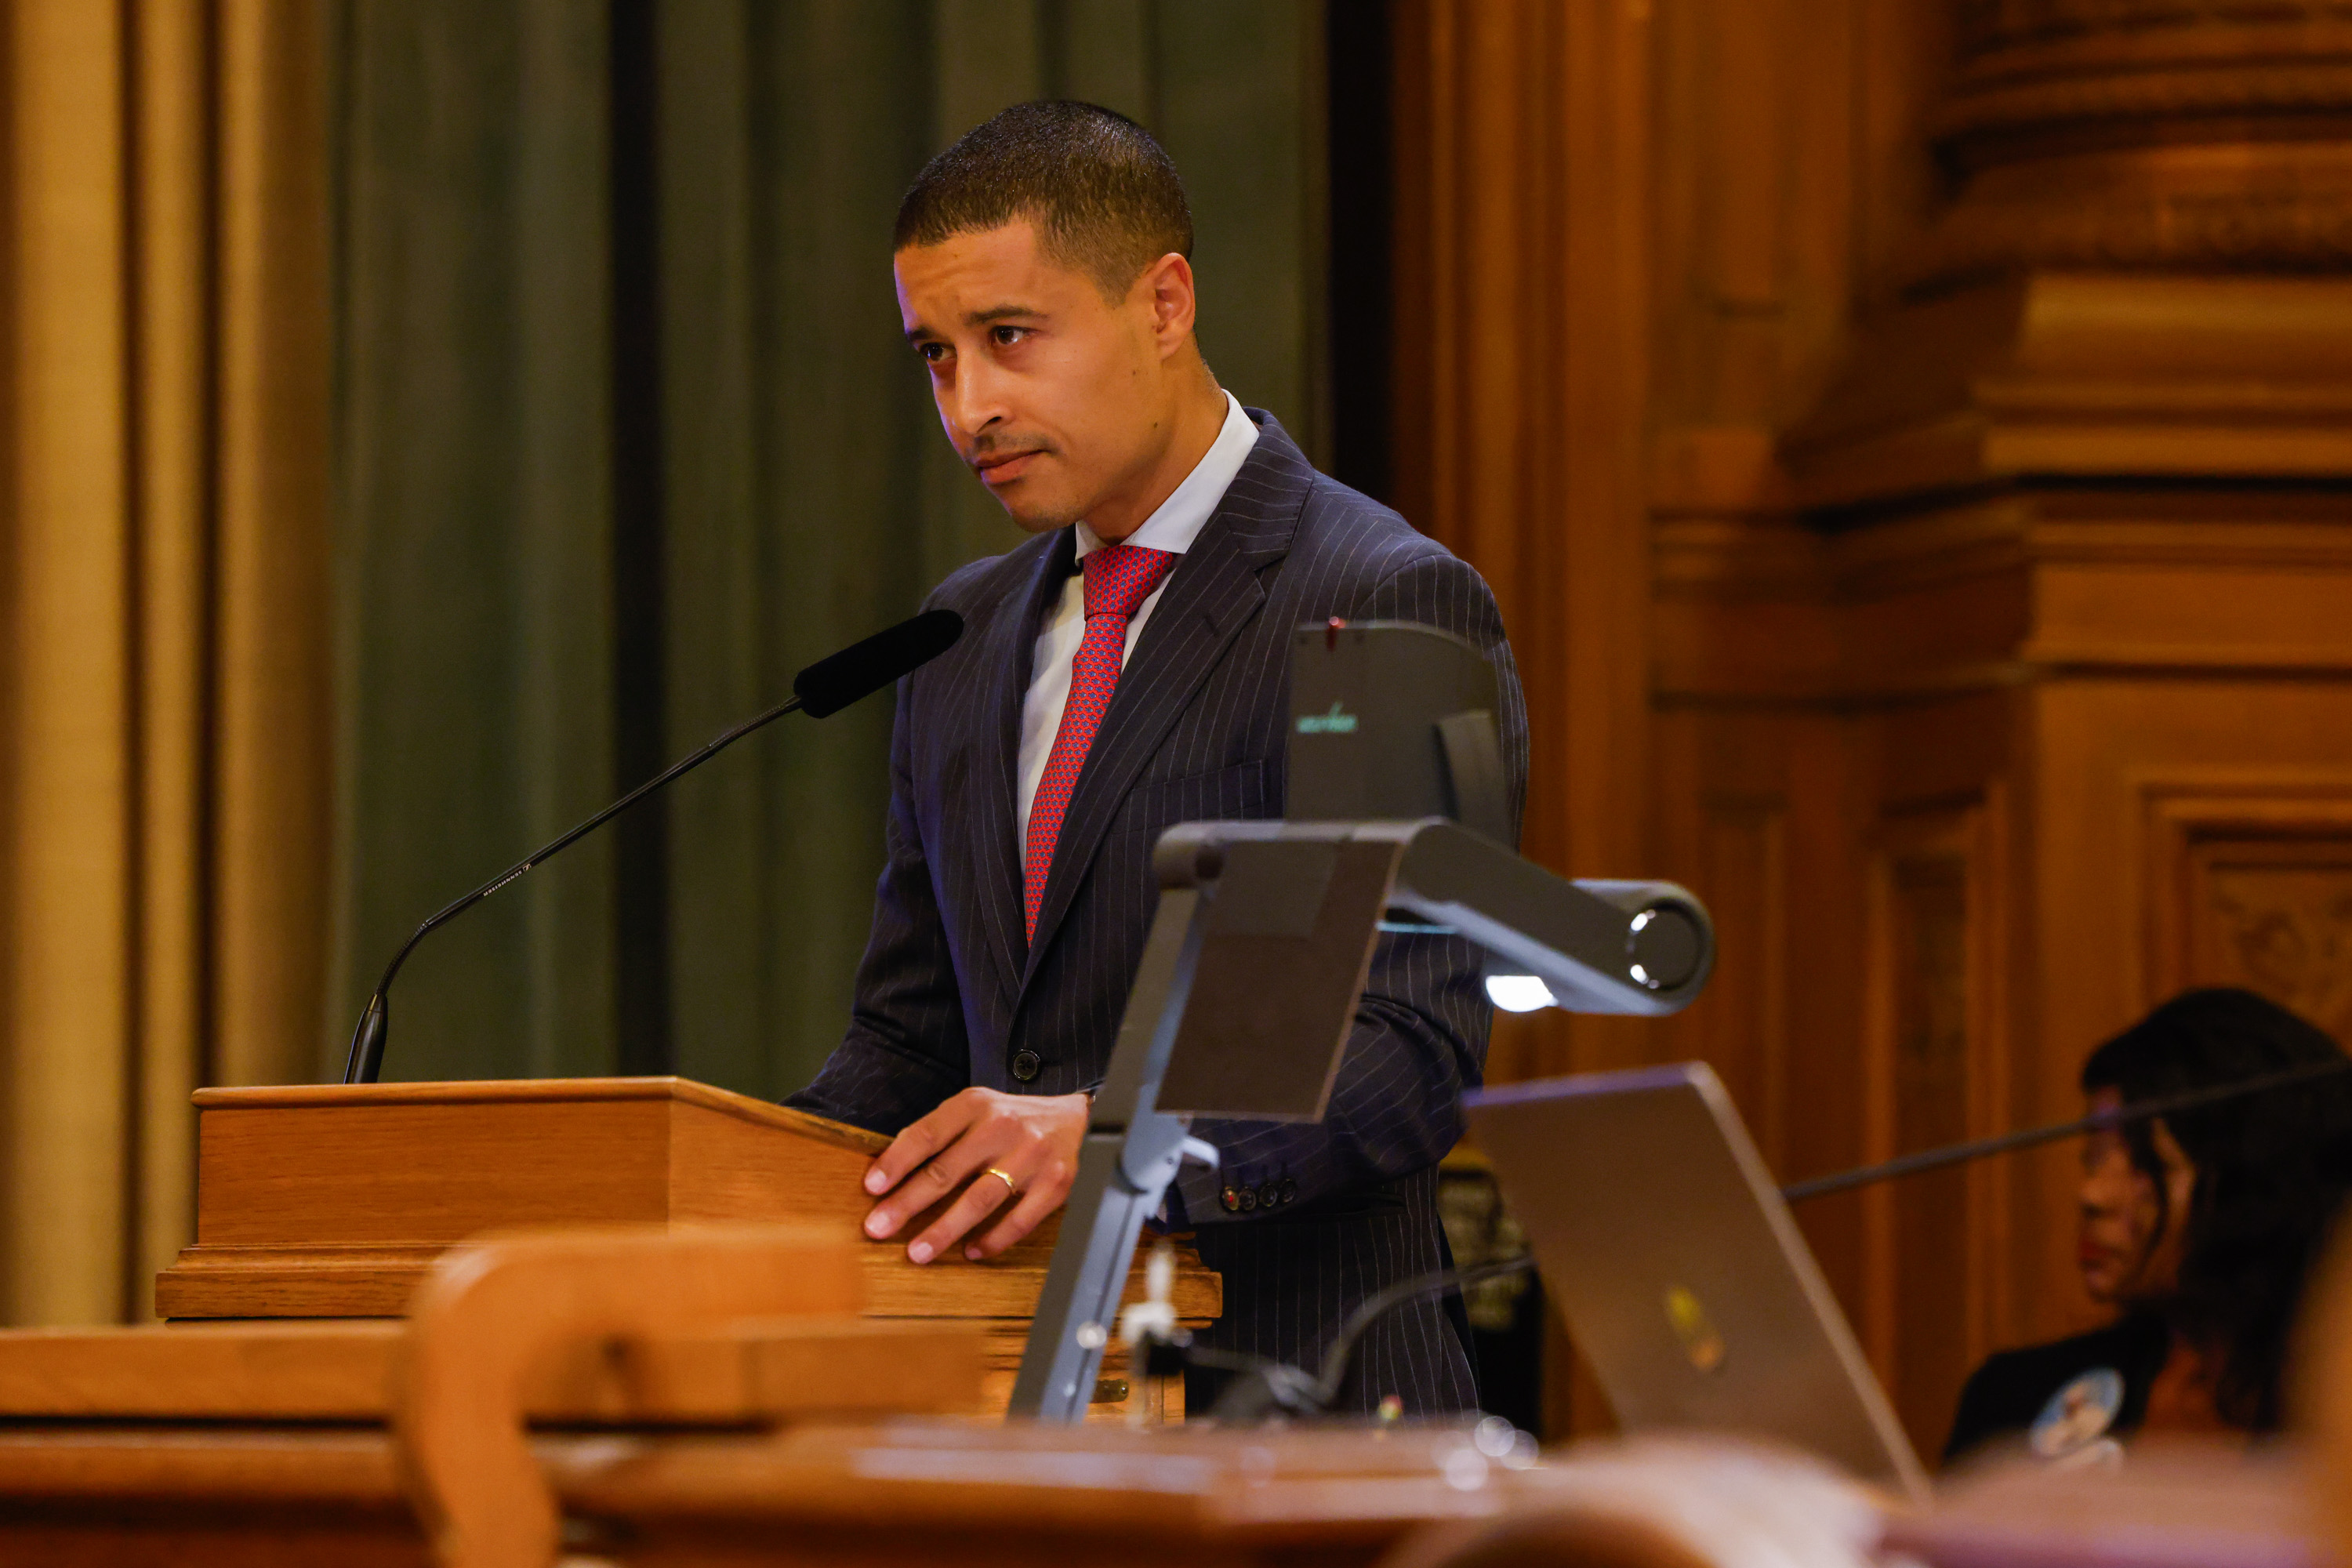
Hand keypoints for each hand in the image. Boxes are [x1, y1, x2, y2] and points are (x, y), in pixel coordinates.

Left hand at [861, 1088, 1087, 1263]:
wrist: (1076, 1118)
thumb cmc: (1012, 1119)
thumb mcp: (976, 1110)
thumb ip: (941, 1133)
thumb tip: (890, 1172)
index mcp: (975, 1105)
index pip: (927, 1133)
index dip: (896, 1161)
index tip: (871, 1187)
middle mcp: (1002, 1127)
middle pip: (946, 1170)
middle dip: (907, 1203)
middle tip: (878, 1228)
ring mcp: (1031, 1156)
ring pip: (979, 1199)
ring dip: (943, 1229)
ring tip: (917, 1252)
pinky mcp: (1055, 1184)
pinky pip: (1019, 1220)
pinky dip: (993, 1240)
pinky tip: (971, 1251)